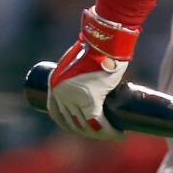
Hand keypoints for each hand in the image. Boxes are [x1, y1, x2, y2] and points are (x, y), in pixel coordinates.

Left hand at [46, 6, 137, 139]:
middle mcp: (61, 94)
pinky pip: (98, 122)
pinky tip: (118, 133)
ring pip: (85, 125)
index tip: (81, 126)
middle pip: (71, 121)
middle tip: (101, 130)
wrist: (105, 39)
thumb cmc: (97, 46)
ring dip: (99, 134)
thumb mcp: (81, 60)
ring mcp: (74, 98)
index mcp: (54, 85)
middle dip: (86, 130)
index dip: (68, 124)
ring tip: (112, 133)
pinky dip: (108, 131)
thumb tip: (96, 78)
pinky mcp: (91, 99)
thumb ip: (83, 72)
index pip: (56, 113)